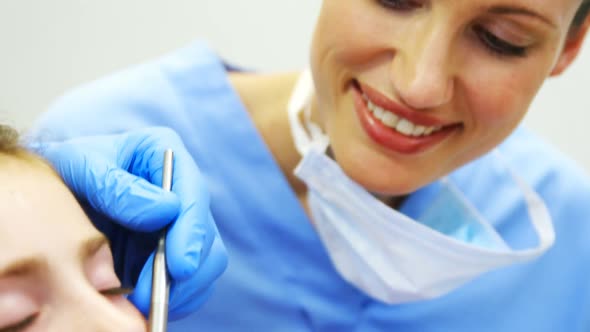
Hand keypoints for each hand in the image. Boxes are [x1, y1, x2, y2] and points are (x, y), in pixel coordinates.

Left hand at [35, 127, 227, 318]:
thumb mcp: (81, 166)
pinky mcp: (172, 250)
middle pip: (207, 234)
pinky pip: (191, 280)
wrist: (55, 192)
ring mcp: (180, 222)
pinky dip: (178, 297)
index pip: (193, 194)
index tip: (179, 266)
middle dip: (186, 270)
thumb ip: (117, 187)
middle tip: (151, 295)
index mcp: (165, 154)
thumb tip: (166, 211)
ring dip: (184, 288)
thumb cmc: (68, 169)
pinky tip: (151, 306)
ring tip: (147, 304)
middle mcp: (182, 188)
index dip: (192, 232)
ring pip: (206, 261)